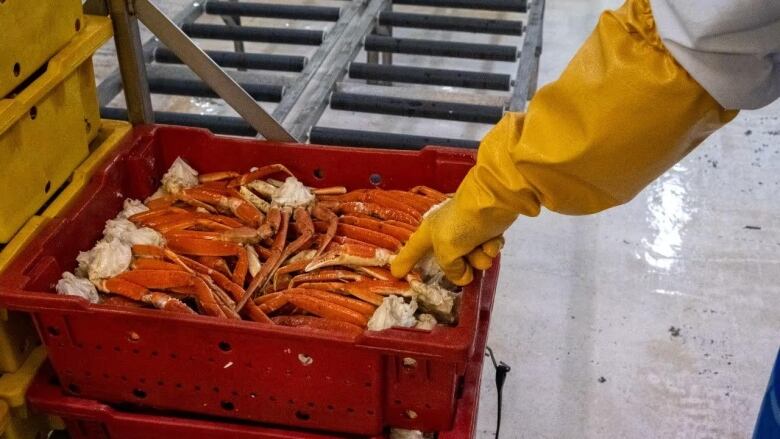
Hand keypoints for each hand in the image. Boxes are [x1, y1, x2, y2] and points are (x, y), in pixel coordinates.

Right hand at [390, 196, 506, 285]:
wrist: (493, 200)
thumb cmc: (462, 222)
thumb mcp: (446, 249)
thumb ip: (450, 269)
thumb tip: (464, 276)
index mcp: (430, 232)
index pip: (413, 250)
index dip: (405, 262)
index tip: (397, 273)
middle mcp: (446, 233)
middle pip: (450, 262)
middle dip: (461, 265)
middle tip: (466, 264)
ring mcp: (467, 232)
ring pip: (472, 259)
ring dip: (479, 257)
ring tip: (483, 247)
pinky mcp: (486, 230)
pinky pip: (487, 250)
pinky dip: (491, 247)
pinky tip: (493, 240)